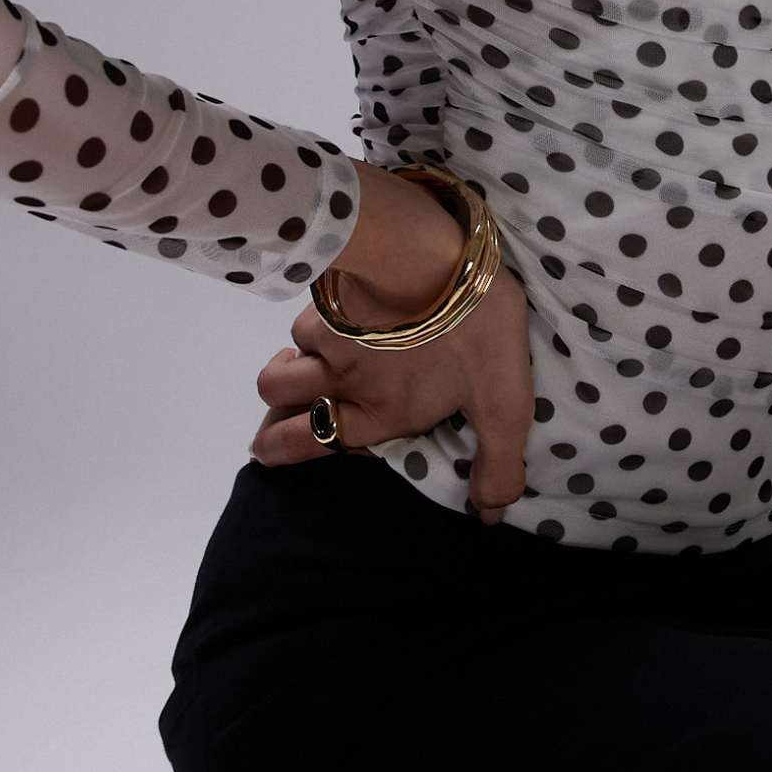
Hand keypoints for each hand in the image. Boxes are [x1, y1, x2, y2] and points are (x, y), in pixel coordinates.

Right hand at [247, 258, 534, 522]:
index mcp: (382, 414)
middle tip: (273, 424)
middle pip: (276, 404)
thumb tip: (490, 516)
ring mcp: (328, 340)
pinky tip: (335, 320)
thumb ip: (498, 462)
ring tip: (308, 369)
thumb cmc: (472, 332)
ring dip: (287, 369)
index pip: (313, 444)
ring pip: (283, 363)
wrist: (433, 255)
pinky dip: (313, 327)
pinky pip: (305, 322)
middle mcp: (342, 383)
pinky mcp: (326, 300)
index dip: (283, 450)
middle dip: (269, 419)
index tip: (271, 451)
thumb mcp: (502, 403)